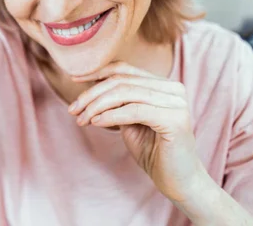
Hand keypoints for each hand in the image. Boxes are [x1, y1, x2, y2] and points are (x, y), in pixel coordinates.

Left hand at [68, 61, 208, 202]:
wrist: (179, 182)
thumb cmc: (153, 152)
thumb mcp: (129, 120)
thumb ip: (117, 101)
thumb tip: (90, 84)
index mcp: (163, 85)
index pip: (124, 69)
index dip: (97, 72)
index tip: (74, 80)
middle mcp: (173, 88)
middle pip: (122, 80)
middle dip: (92, 94)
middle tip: (73, 109)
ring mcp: (176, 102)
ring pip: (125, 93)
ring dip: (97, 105)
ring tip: (81, 118)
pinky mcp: (175, 119)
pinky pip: (134, 111)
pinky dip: (111, 115)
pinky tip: (96, 122)